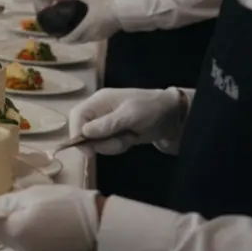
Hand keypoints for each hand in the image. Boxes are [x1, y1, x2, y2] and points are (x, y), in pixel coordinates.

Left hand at [0, 185, 100, 250]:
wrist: (99, 224)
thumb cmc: (65, 203)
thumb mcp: (32, 195)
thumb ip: (5, 202)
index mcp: (14, 230)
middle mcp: (20, 248)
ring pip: (11, 240)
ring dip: (9, 227)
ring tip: (17, 211)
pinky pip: (26, 245)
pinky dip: (23, 234)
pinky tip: (33, 223)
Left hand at [58, 0, 120, 43]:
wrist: (122, 13)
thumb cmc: (105, 6)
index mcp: (85, 27)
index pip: (72, 37)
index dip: (64, 39)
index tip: (58, 39)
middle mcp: (90, 34)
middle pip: (78, 41)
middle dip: (70, 41)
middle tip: (63, 39)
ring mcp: (98, 36)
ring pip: (85, 41)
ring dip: (78, 40)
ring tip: (73, 37)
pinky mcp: (105, 36)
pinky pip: (92, 39)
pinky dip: (86, 38)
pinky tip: (86, 34)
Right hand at [68, 87, 183, 153]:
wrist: (175, 116)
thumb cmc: (152, 109)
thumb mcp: (130, 115)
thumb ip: (107, 124)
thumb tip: (84, 132)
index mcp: (100, 101)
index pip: (77, 115)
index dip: (76, 132)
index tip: (86, 149)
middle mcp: (100, 112)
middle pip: (83, 130)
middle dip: (99, 141)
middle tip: (119, 143)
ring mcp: (107, 123)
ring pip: (95, 141)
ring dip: (111, 145)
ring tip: (129, 139)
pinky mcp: (115, 134)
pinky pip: (106, 145)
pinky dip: (117, 146)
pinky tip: (131, 140)